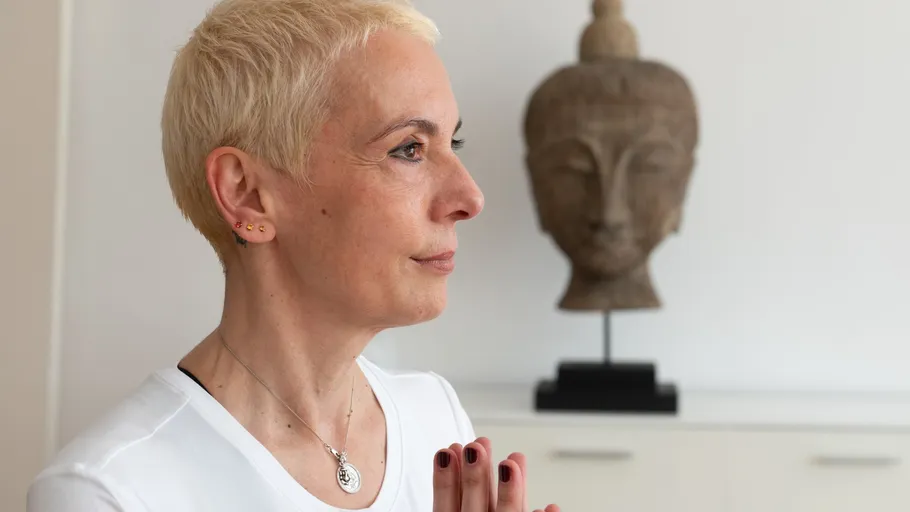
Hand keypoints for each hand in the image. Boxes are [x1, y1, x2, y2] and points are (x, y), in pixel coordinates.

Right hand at [433, 437, 559, 511]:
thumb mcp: (460, 507)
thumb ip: (458, 490)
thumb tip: (447, 453)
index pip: (445, 507)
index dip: (444, 480)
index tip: (446, 452)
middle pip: (474, 508)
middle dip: (475, 477)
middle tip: (476, 448)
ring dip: (509, 492)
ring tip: (510, 464)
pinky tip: (550, 506)